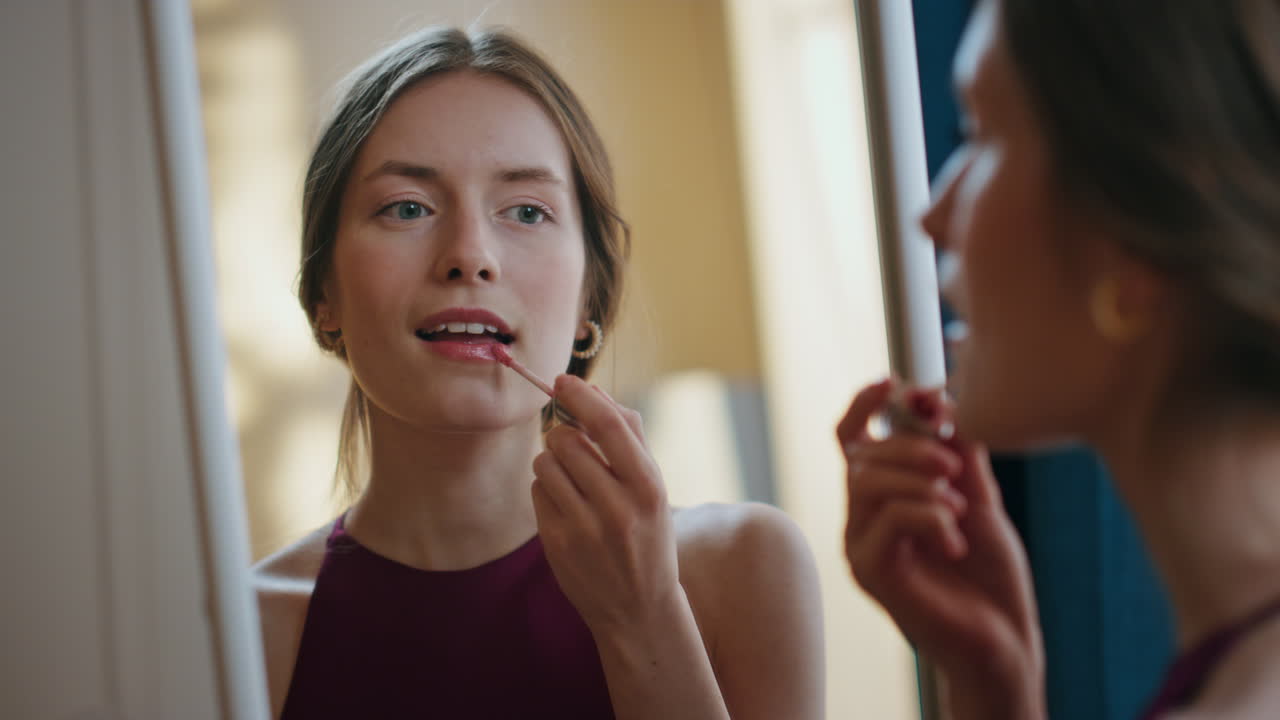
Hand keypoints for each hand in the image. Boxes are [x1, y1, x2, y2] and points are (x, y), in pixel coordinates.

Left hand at [531, 375, 682, 633]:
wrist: (639, 608)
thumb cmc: (648, 534)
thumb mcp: (654, 487)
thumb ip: (630, 437)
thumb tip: (595, 393)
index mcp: (648, 487)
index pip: (608, 425)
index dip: (580, 396)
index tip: (561, 380)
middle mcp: (617, 507)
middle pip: (566, 439)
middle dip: (564, 434)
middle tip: (576, 448)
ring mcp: (584, 528)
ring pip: (545, 462)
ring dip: (554, 462)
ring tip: (575, 482)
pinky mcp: (557, 544)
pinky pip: (537, 491)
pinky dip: (547, 490)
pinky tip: (568, 509)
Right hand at [838, 379, 1044, 719]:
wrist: (1004, 639)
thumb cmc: (989, 575)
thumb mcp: (979, 496)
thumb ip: (957, 448)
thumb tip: (933, 394)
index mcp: (881, 498)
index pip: (852, 440)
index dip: (865, 405)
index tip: (892, 381)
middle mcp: (861, 519)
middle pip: (861, 455)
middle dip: (910, 445)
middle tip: (954, 463)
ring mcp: (860, 546)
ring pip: (868, 481)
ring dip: (920, 480)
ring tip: (960, 505)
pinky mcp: (870, 571)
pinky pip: (888, 519)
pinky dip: (929, 516)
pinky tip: (956, 541)